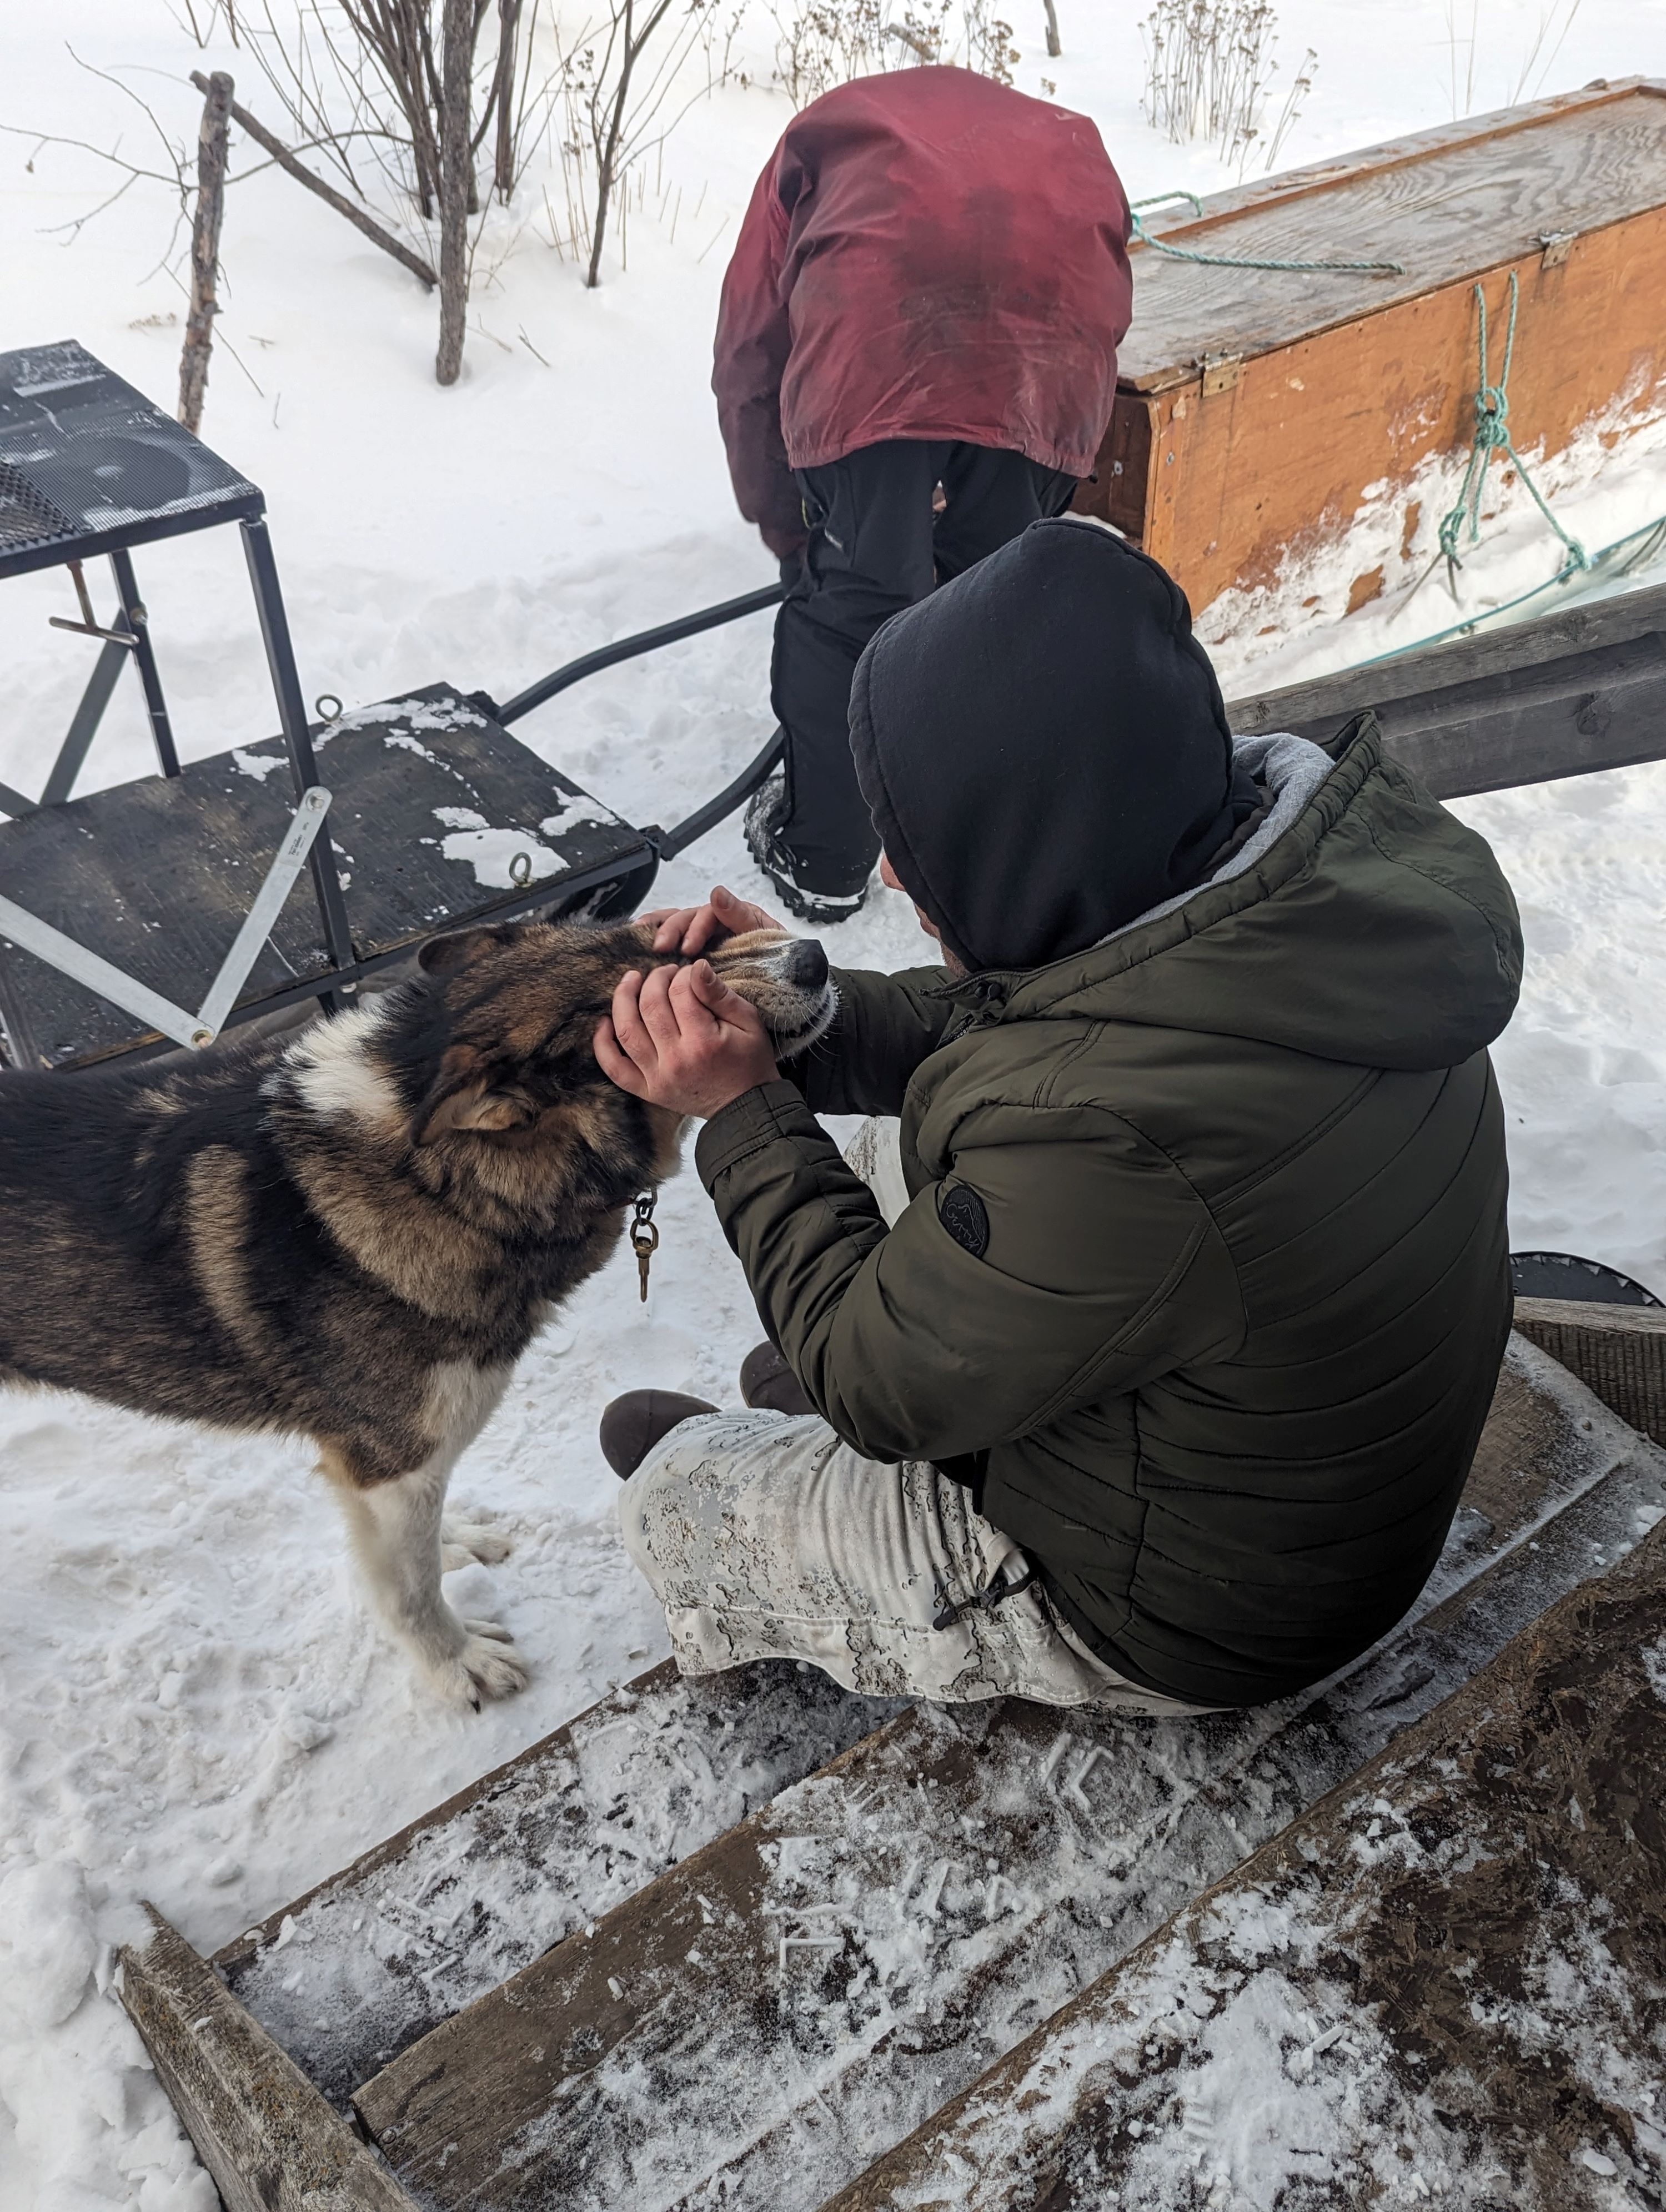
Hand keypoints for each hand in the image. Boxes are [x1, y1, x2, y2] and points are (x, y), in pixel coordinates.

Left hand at [595, 959, 779, 1117]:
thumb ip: (720, 994)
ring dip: (623, 999)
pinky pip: (615, 1068)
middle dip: (655, 979)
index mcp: (703, 1042)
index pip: (680, 992)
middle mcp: (675, 1060)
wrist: (746, 1108)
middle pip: (650, 1006)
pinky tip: (604, 1022)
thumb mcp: (749, 1023)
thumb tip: (696, 966)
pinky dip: (602, 1045)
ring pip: (627, 1031)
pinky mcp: (647, 1090)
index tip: (689, 972)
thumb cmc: (750, 1062)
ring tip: (630, 981)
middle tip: (665, 972)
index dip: (682, 974)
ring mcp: (657, 1077)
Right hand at [639, 882, 782, 958]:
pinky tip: (639, 949)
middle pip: (685, 918)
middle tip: (660, 948)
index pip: (706, 914)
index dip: (694, 929)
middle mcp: (715, 924)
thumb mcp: (766, 937)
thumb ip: (742, 916)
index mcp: (732, 915)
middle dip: (670, 931)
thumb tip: (717, 893)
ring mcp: (704, 939)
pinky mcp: (694, 956)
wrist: (789, 988)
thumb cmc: (780, 962)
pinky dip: (654, 942)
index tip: (687, 949)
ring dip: (656, 932)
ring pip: (674, 926)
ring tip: (641, 943)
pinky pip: (672, 944)